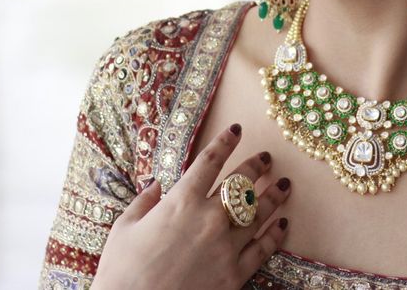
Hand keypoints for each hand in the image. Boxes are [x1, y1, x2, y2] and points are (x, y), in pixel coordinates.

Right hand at [90, 123, 291, 289]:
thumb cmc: (122, 272)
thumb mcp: (124, 229)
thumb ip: (143, 203)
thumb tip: (155, 186)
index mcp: (181, 201)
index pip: (209, 161)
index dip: (225, 142)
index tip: (236, 131)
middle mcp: (208, 218)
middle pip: (241, 183)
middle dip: (256, 166)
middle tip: (266, 157)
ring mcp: (225, 247)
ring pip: (258, 213)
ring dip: (273, 195)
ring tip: (284, 184)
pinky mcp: (235, 275)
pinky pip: (262, 249)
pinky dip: (274, 235)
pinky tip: (282, 224)